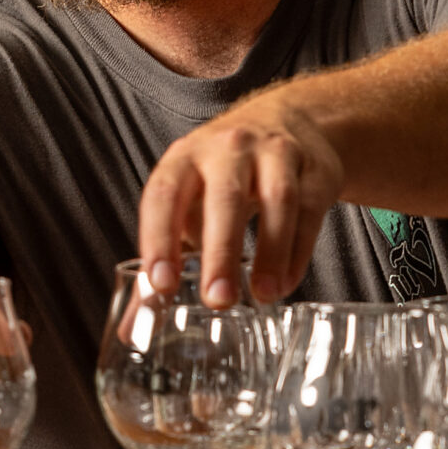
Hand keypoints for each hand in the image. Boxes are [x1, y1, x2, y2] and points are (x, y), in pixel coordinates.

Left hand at [138, 90, 342, 306]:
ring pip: (276, 201)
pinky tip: (286, 284)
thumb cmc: (224, 173)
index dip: (159, 240)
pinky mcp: (315, 169)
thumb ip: (165, 261)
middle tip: (218, 301)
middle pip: (224, 198)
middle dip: (221, 252)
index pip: (164, 195)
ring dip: (270, 253)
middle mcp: (228, 149)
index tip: (161, 285)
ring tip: (262, 296)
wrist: (289, 121)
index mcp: (186, 158)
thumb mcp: (190, 202)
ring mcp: (275, 154)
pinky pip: (309, 211)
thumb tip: (133, 327)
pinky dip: (298, 252)